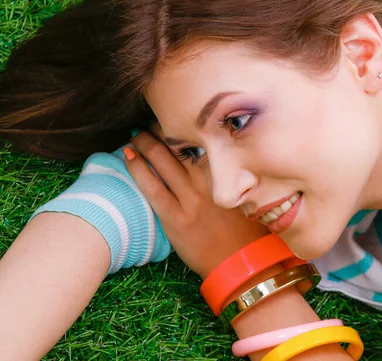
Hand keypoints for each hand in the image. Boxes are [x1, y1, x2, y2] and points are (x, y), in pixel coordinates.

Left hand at [125, 131, 268, 278]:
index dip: (186, 127)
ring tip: (134, 135)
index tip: (177, 120)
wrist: (242, 265)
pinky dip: (138, 170)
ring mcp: (190, 199)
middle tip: (149, 123)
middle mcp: (208, 181)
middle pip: (180, 146)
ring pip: (162, 161)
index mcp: (227, 174)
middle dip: (161, 130)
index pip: (203, 140)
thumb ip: (234, 176)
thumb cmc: (249, 231)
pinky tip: (128, 157)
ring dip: (145, 144)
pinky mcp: (175, 218)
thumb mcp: (249, 196)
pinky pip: (152, 187)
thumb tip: (224, 156)